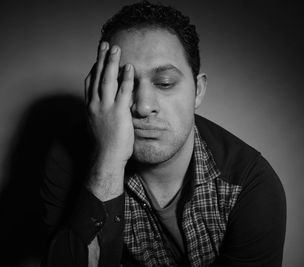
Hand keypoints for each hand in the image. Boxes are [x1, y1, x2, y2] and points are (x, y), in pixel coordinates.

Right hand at [84, 42, 133, 199]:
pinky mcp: (119, 112)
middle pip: (97, 76)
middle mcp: (96, 104)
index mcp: (91, 108)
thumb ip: (102, 116)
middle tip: (105, 45)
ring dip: (112, 62)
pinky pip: (123, 91)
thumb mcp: (99, 127)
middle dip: (101, 59)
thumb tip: (107, 112)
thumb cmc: (105, 147)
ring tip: (115, 49)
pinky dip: (126, 79)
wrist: (106, 158)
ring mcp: (106, 107)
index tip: (98, 59)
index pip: (90, 83)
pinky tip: (129, 68)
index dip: (94, 69)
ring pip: (107, 80)